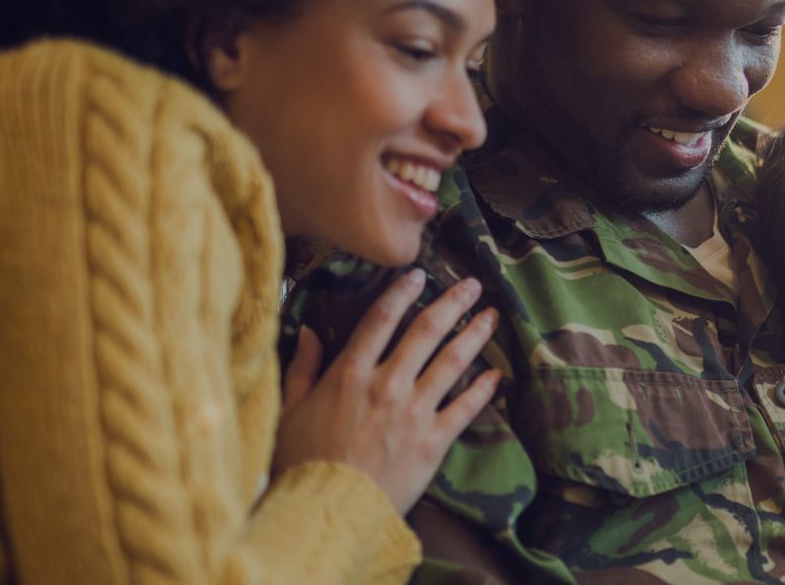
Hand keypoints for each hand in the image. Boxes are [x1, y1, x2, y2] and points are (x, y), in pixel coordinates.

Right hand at [272, 269, 502, 512]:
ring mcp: (414, 412)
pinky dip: (483, 388)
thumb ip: (302, 367)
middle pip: (427, 331)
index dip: (402, 292)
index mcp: (350, 373)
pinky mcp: (434, 441)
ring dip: (475, 335)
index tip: (420, 275)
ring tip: (491, 316)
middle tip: (473, 285)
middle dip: (453, 303)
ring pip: (453, 362)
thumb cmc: (302, 461)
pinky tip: (496, 374)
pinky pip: (466, 408)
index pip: (381, 318)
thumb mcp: (289, 409)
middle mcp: (387, 384)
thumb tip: (308, 330)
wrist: (329, 509)